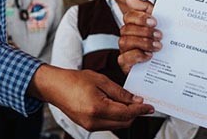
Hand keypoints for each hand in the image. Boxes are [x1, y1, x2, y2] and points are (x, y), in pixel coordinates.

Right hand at [28, 65, 152, 130]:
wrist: (55, 87)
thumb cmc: (75, 80)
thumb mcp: (101, 81)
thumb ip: (120, 92)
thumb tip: (136, 100)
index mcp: (98, 108)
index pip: (127, 113)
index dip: (141, 110)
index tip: (150, 107)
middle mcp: (94, 121)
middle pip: (124, 122)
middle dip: (135, 114)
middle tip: (143, 103)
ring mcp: (90, 126)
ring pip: (117, 125)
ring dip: (126, 116)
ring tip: (132, 103)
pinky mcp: (88, 126)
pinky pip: (108, 124)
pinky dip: (116, 117)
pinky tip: (119, 106)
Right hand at [117, 0, 161, 73]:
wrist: (164, 67)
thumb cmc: (158, 41)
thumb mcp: (157, 23)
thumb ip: (147, 8)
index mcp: (134, 25)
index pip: (128, 16)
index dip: (140, 17)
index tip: (155, 21)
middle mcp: (127, 36)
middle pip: (126, 29)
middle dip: (144, 31)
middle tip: (159, 35)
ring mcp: (125, 50)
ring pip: (124, 42)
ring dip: (142, 43)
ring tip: (157, 46)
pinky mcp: (125, 64)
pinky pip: (124, 58)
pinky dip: (137, 56)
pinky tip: (149, 56)